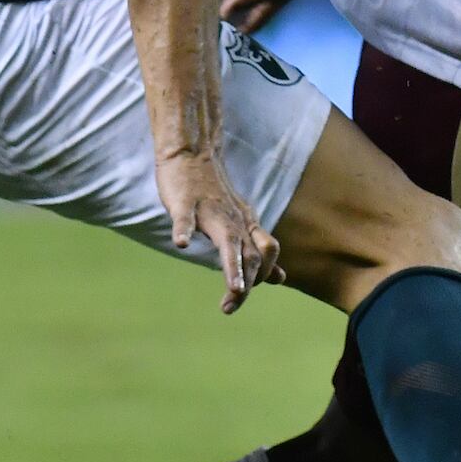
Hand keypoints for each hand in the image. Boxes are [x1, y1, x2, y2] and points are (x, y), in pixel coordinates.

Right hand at [154, 147, 281, 314]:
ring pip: (227, 239)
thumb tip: (280, 280)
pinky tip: (181, 243)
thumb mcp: (243, 223)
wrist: (193, 154)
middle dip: (247, 283)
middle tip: (231, 308)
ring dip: (233, 265)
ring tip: (235, 289)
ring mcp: (210, 210)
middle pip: (250, 254)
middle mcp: (233, 221)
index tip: (240, 296)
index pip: (264, 256)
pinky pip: (185, 217)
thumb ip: (259, 251)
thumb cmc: (215, 194)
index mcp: (246, 226)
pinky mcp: (185, 201)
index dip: (260, 278)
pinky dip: (184, 229)